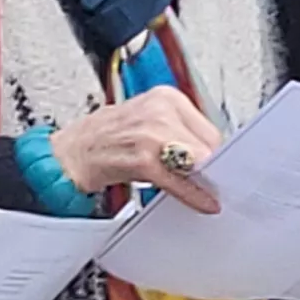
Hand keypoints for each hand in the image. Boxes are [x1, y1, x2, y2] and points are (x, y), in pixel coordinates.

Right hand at [52, 93, 231, 210]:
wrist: (68, 153)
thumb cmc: (106, 140)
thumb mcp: (147, 124)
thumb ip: (180, 134)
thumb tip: (213, 156)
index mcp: (165, 97)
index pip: (209, 126)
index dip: (220, 152)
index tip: (230, 168)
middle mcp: (160, 109)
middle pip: (208, 141)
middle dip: (217, 166)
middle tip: (226, 183)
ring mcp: (151, 132)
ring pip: (197, 159)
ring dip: (208, 180)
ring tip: (215, 192)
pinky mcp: (143, 157)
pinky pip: (178, 179)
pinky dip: (194, 194)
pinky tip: (205, 202)